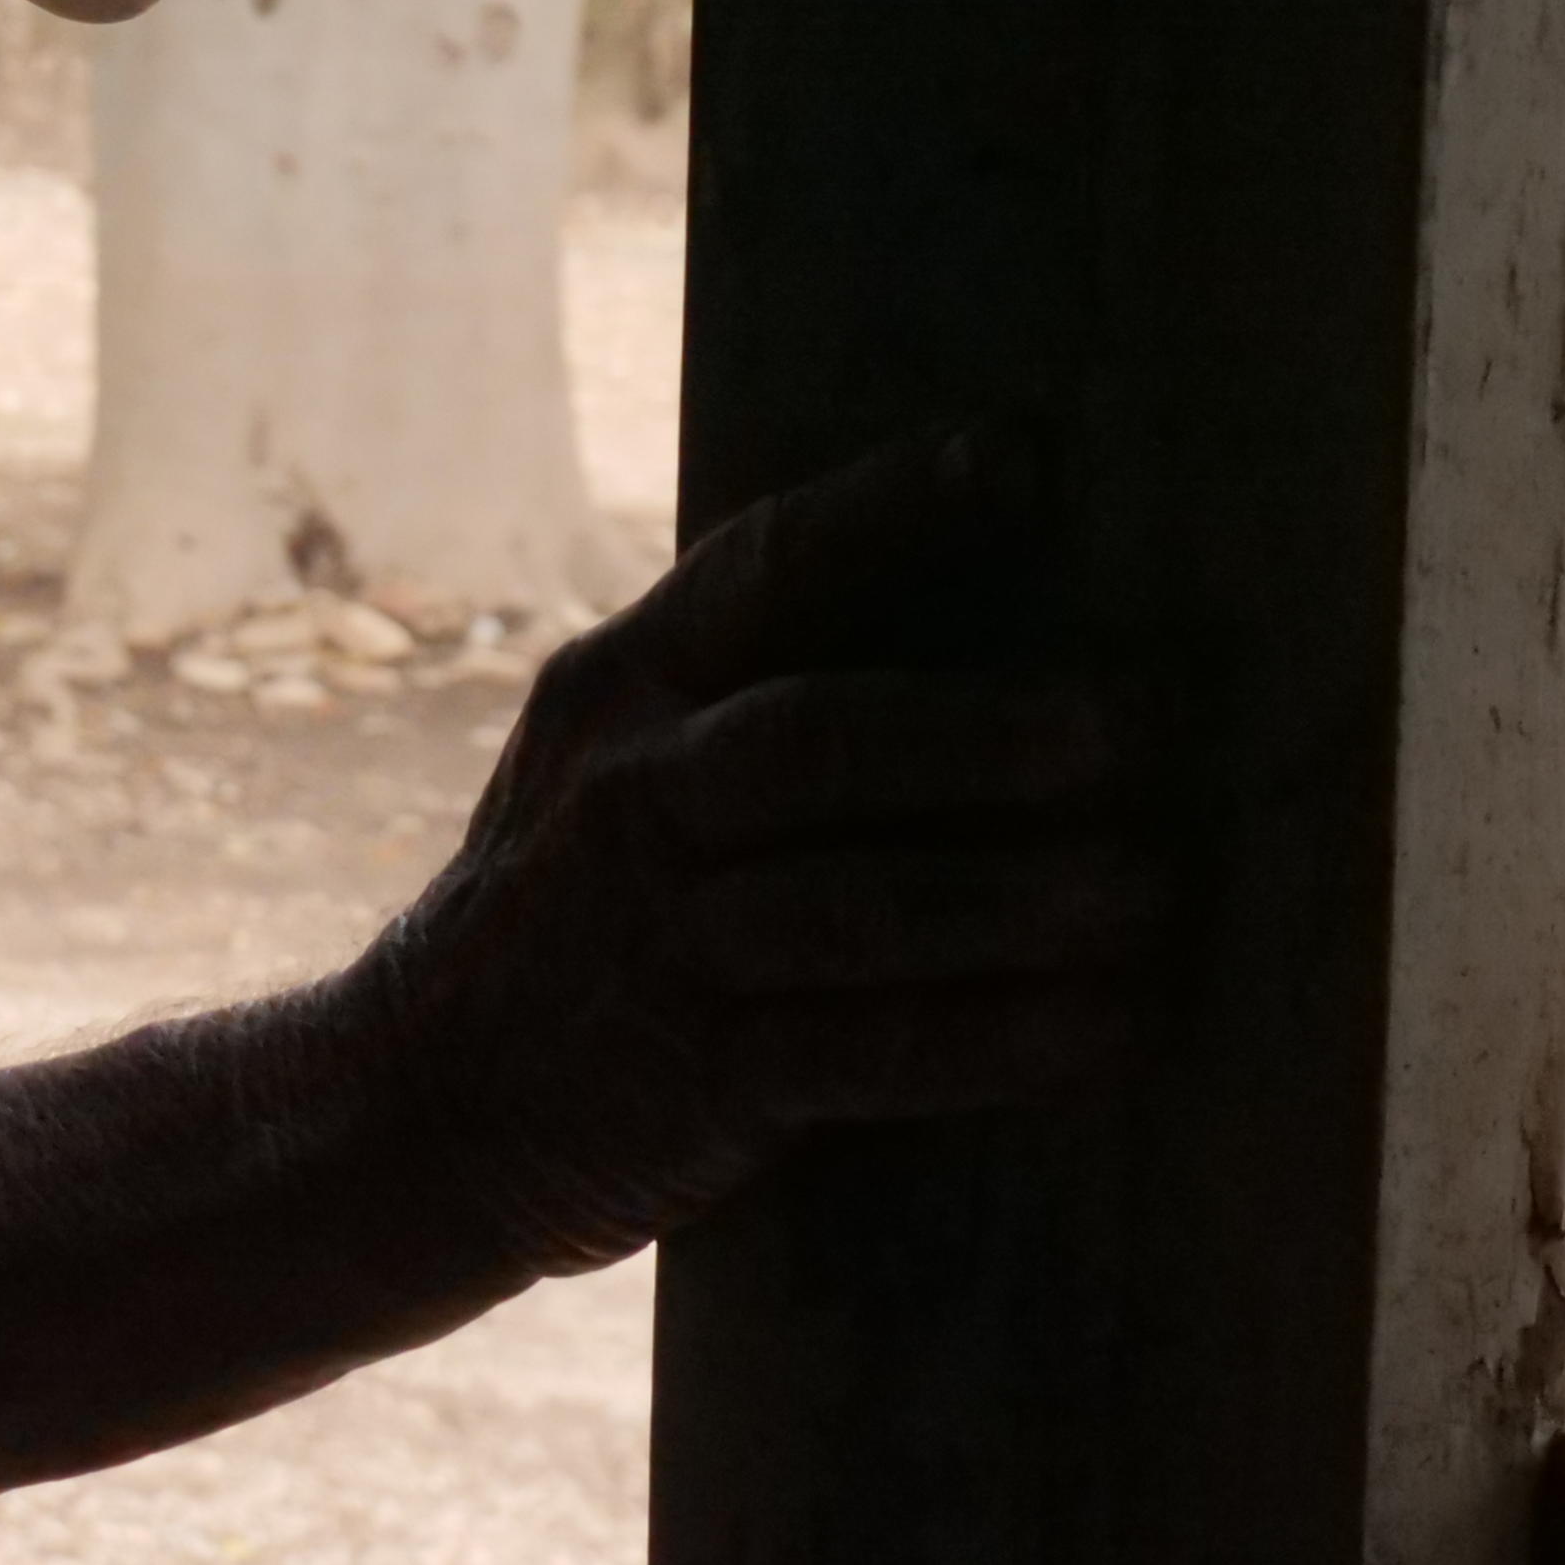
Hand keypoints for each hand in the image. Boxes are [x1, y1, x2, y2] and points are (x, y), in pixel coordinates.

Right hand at [335, 429, 1158, 1286]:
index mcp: (616, 691)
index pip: (757, 570)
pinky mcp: (691, 1080)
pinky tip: (1100, 1028)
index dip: (886, 509)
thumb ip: (740, 702)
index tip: (1016, 459)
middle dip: (977, 732)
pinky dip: (995, 1040)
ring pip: (853, 907)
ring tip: (1148, 892)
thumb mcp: (605, 766)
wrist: (417, 1106)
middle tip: (1129, 728)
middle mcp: (628, 798)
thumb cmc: (573, 910)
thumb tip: (994, 641)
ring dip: (1012, 898)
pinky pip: (866, 1052)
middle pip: (813, 742)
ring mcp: (654, 941)